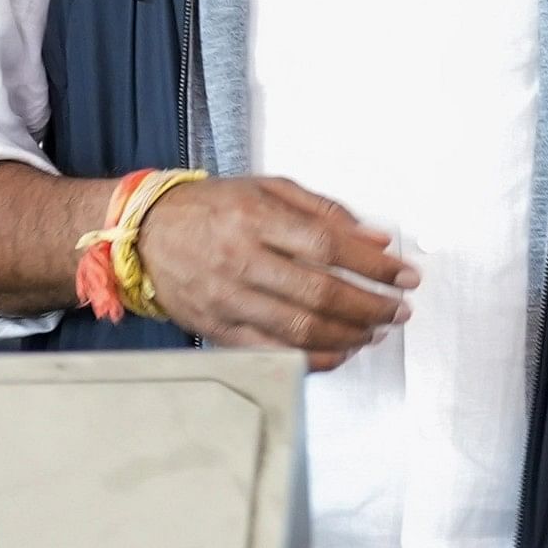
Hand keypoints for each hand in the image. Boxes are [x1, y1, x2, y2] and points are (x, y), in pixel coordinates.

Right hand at [133, 176, 413, 369]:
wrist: (142, 234)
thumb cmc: (211, 207)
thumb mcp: (266, 188)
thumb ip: (323, 211)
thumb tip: (375, 239)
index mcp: (256, 218)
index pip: (328, 245)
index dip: (374, 265)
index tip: (405, 276)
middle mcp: (242, 259)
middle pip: (320, 293)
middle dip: (370, 306)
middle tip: (398, 310)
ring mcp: (228, 299)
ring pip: (300, 328)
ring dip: (348, 335)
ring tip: (375, 331)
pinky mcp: (218, 329)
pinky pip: (272, 352)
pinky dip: (312, 358)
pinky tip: (339, 353)